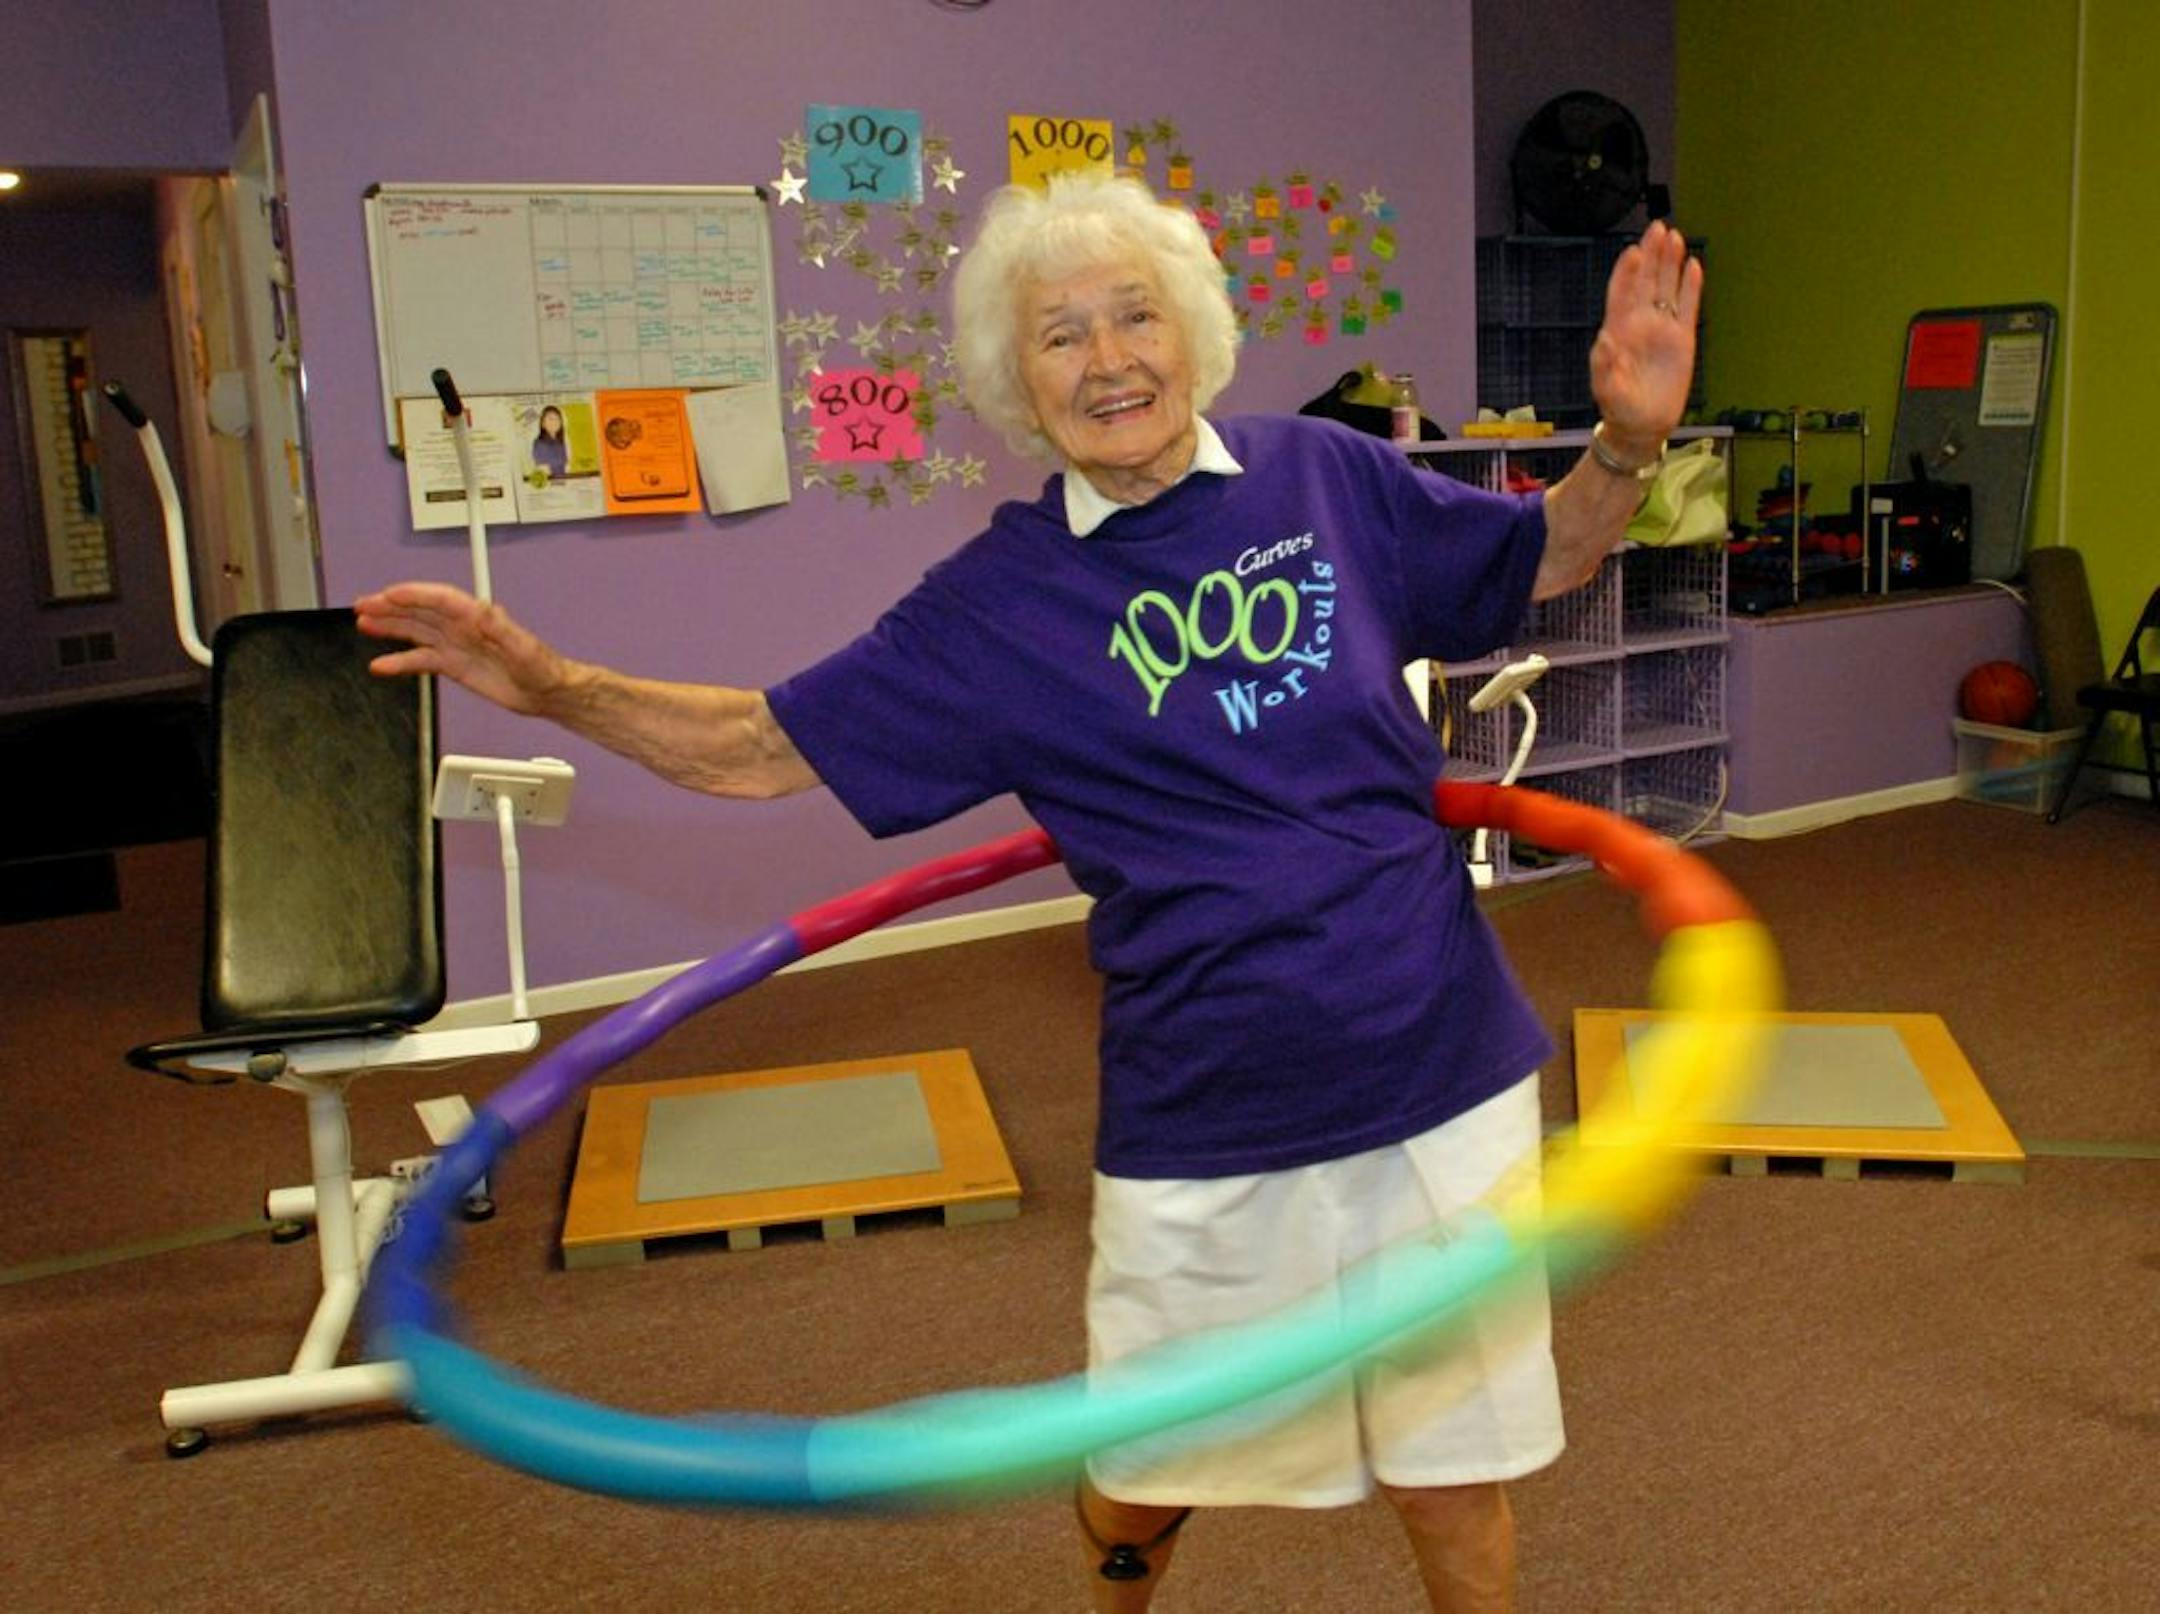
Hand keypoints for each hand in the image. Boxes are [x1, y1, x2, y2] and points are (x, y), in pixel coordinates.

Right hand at [353, 581, 572, 715]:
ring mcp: (457, 645)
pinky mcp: (455, 665)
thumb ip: (502, 629)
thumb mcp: (524, 648)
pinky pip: (422, 660)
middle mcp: (463, 628)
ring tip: (363, 622)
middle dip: (391, 606)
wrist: (548, 692)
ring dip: (390, 626)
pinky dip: (401, 661)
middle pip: (421, 611)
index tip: (390, 594)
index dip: (415, 595)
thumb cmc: (543, 668)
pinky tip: (381, 665)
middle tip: (364, 604)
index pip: (441, 599)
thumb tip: (484, 612)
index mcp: (478, 617)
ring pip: (416, 631)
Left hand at [1589, 221, 1701, 458]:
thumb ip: (1604, 365)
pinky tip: (1694, 266)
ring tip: (1675, 236)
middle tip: (1657, 227)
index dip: (1627, 272)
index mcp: (1619, 331)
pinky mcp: (1683, 340)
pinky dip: (1691, 288)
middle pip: (1646, 282)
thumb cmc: (1619, 408)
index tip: (1633, 251)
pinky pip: (1688, 308)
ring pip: (1667, 289)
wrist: (1642, 427)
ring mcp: (1662, 330)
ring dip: (1671, 263)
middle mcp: (1641, 325)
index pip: (1621, 294)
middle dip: (1651, 255)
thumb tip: (1604, 339)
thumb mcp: (1607, 390)